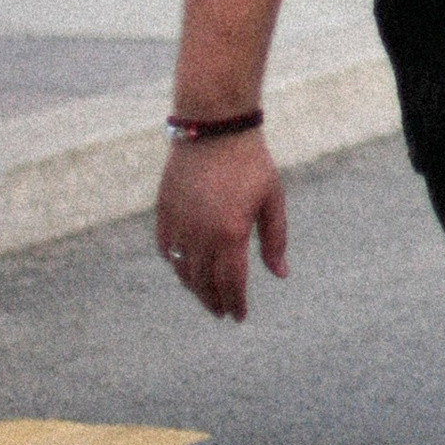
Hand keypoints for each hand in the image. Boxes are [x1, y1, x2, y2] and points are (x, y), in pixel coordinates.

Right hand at [155, 126, 288, 321]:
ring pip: (182, 270)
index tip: (239, 317)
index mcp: (230, 234)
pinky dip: (175, 264)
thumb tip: (280, 274)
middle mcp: (200, 235)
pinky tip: (184, 268)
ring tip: (206, 295)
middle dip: (214, 302)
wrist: (214, 127)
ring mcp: (179, 224)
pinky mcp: (164, 211)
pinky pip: (166, 249)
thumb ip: (275, 240)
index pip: (231, 284)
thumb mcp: (272, 200)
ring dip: (194, 288)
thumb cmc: (250, 163)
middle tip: (222, 312)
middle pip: (204, 283)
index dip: (235, 304)